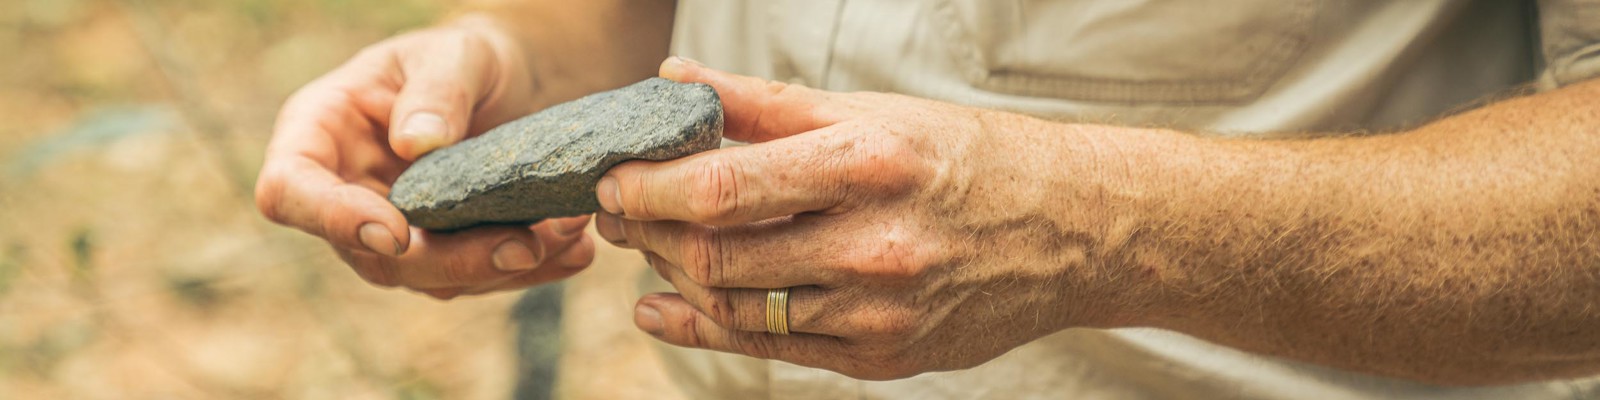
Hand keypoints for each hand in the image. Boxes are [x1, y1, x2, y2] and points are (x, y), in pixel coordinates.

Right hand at [255, 15, 594, 298]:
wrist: (508, 82)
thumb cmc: (464, 57)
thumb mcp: (454, 54)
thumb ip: (435, 89)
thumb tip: (417, 143)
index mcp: (318, 135)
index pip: (289, 191)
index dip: (332, 219)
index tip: (393, 233)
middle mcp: (346, 193)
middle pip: (370, 254)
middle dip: (449, 259)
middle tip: (521, 246)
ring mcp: (392, 230)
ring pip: (429, 277)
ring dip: (499, 267)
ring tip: (565, 237)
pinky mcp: (442, 252)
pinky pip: (476, 276)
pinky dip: (528, 268)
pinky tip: (573, 251)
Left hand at [595, 58, 1144, 378]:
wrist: (1070, 231)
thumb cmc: (965, 158)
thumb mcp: (873, 112)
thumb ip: (766, 104)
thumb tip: (677, 82)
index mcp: (866, 166)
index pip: (722, 189)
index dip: (648, 188)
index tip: (609, 177)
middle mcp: (871, 246)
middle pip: (717, 255)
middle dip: (646, 233)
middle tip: (614, 212)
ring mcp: (877, 313)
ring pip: (737, 308)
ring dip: (674, 278)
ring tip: (647, 247)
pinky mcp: (882, 358)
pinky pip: (772, 347)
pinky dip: (706, 329)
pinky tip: (667, 309)